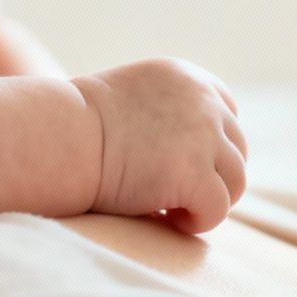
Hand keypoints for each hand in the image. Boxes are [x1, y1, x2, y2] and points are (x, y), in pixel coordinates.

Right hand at [71, 58, 248, 233]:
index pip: (227, 110)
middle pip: (237, 148)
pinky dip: (199, 220)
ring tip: (172, 209)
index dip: (213, 144)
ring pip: (236, 180)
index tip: (187, 164)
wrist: (59, 136)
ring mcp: (203, 135)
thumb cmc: (78, 125)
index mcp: (186, 76)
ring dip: (210, 198)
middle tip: (176, 194)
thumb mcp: (130, 99)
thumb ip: (164, 113)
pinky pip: (218, 207)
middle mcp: (203, 100)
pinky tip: (167, 218)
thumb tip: (188, 154)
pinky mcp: (195, 173)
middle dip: (213, 173)